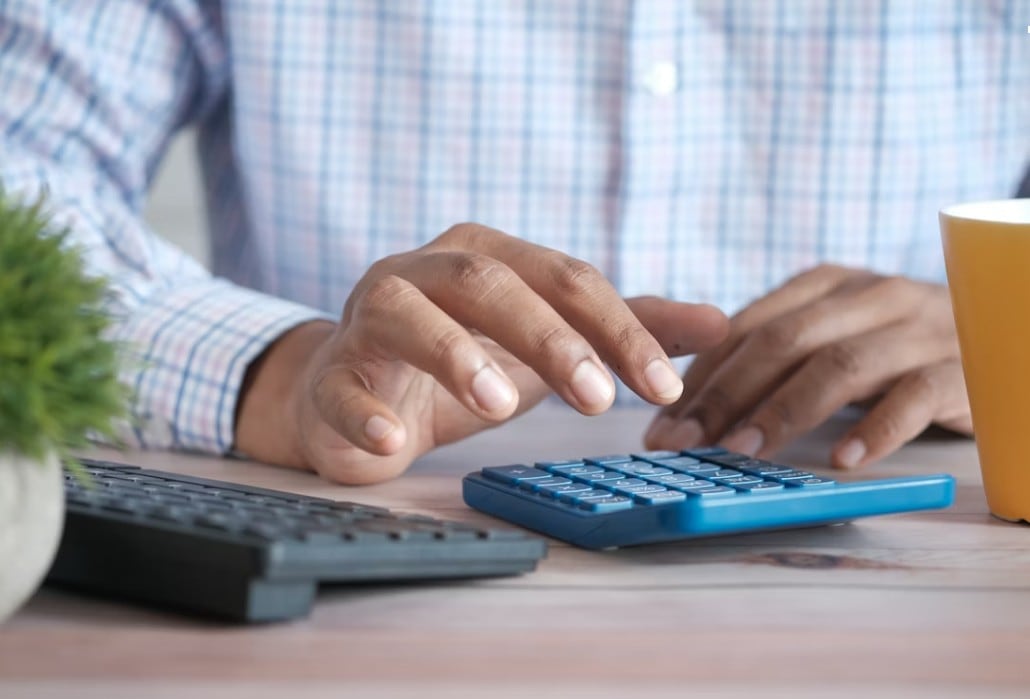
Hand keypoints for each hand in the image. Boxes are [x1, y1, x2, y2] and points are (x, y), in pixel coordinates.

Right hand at [236, 223, 727, 483]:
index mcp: (488, 255)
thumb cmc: (463, 360)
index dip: (618, 328)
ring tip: (500, 404)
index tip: (664, 386)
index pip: (565, 278)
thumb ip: (625, 329)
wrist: (361, 391)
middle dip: (549, 337)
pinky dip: (365, 413)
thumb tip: (721, 322)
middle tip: (598, 399)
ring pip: (409, 314)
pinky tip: (393, 442)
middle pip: (490, 282)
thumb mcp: (549, 343)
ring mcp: (371, 317)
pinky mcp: (333, 373)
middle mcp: (426, 271)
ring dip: (455, 355)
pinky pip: (341, 386)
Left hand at [644, 264, 972, 468]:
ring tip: (743, 453)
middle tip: (685, 443)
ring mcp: (916, 328)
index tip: (662, 423)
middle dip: (724, 395)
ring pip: (839, 365)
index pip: (746, 327)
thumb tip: (689, 404)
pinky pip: (914, 397)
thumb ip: (773, 355)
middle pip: (783, 342)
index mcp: (825, 284)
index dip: (700, 376)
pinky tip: (843, 460)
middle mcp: (868, 296)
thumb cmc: (893, 348)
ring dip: (784, 411)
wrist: (1000, 334)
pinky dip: (876, 429)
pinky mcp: (959, 367)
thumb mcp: (831, 336)